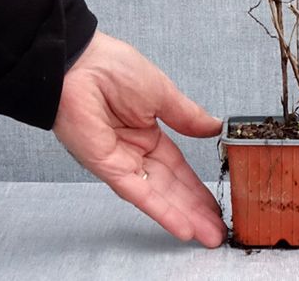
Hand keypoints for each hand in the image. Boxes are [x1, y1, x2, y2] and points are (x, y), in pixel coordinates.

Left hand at [53, 30, 226, 247]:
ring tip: (209, 235)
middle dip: (196, 208)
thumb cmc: (113, 67)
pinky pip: (138, 193)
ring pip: (159, 194)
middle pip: (172, 186)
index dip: (197, 185)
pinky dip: (160, 209)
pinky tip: (181, 225)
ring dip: (183, 215)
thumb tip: (214, 127)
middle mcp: (135, 150)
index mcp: (148, 130)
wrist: (79, 64)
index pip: (178, 166)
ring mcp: (121, 161)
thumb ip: (188, 115)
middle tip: (219, 230)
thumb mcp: (163, 91)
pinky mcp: (107, 167)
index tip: (217, 202)